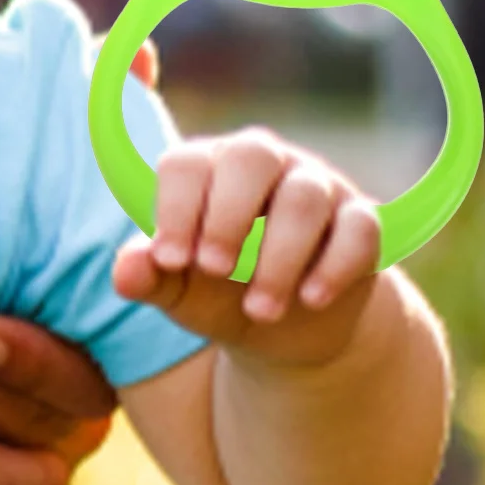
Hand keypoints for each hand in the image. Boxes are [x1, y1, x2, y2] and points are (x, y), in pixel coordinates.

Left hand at [0, 37, 156, 484]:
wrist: (57, 334)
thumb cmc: (55, 259)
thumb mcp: (63, 212)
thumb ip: (104, 138)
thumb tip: (131, 47)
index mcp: (85, 345)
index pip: (61, 360)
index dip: (14, 349)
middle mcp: (75, 416)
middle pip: (37, 428)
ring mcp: (43, 468)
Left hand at [113, 125, 381, 367]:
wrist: (289, 328)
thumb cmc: (218, 293)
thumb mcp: (180, 291)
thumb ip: (151, 277)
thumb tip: (125, 270)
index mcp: (207, 168)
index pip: (187, 162)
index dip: (175, 208)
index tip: (169, 260)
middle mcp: (263, 163)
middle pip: (251, 156)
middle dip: (227, 217)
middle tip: (213, 270)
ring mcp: (316, 186)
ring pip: (305, 196)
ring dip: (279, 258)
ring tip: (259, 309)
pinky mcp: (360, 220)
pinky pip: (360, 227)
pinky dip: (335, 265)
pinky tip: (311, 300)